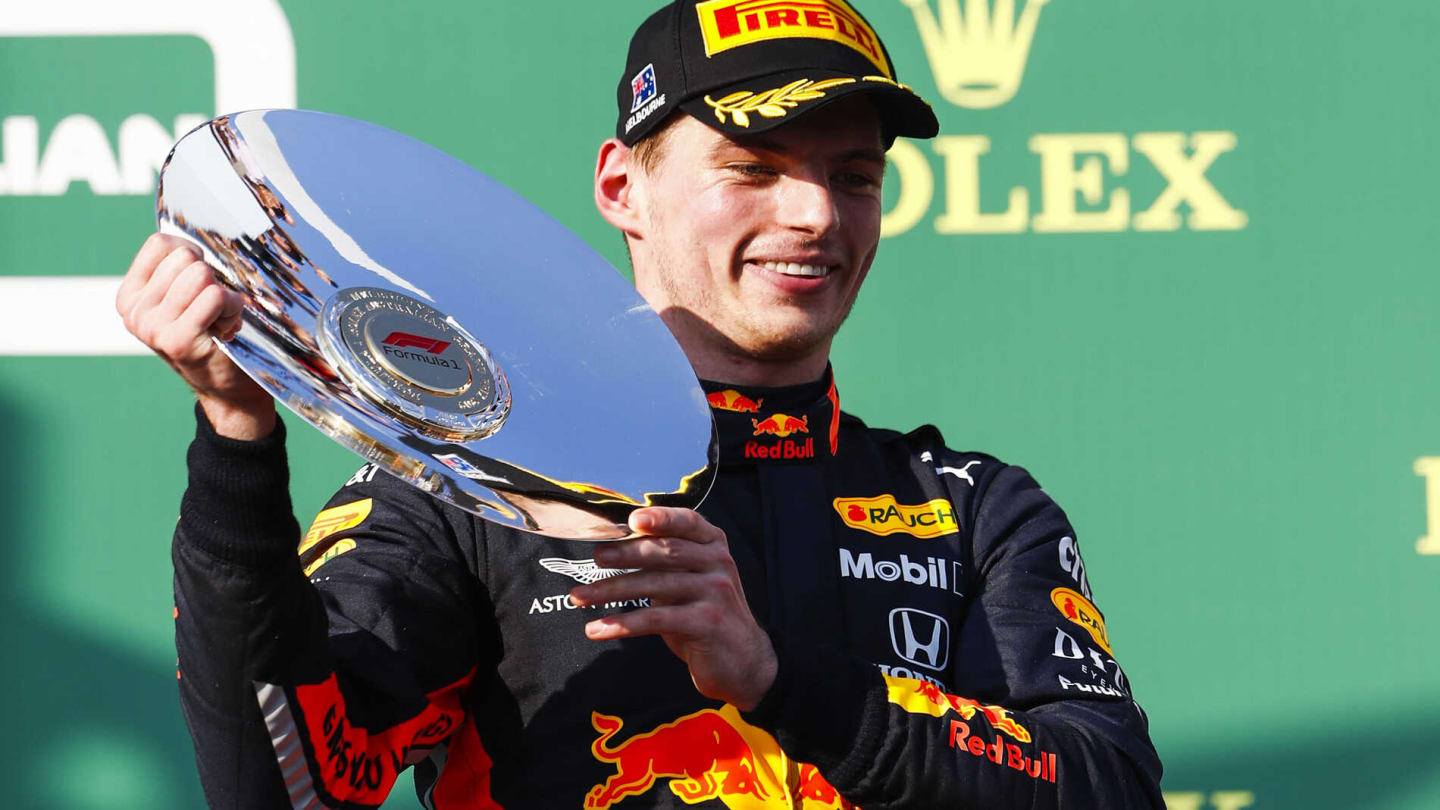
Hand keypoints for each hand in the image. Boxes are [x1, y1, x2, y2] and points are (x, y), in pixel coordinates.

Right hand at [116, 233, 274, 438]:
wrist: (228, 386)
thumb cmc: (212, 333)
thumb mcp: (186, 298)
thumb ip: (180, 266)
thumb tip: (193, 221)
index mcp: (130, 297)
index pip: (161, 244)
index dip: (193, 254)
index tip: (201, 282)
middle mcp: (134, 312)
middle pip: (185, 258)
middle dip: (211, 278)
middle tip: (213, 309)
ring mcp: (151, 327)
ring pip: (200, 275)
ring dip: (224, 295)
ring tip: (220, 319)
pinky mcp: (176, 340)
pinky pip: (213, 296)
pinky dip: (231, 307)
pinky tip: (227, 329)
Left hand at [571, 507, 777, 710]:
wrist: (743, 661)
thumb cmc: (705, 614)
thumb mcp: (691, 580)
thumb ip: (667, 561)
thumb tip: (615, 545)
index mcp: (713, 545)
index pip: (687, 521)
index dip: (660, 517)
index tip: (632, 519)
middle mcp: (718, 563)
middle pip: (666, 551)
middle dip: (626, 553)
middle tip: (596, 558)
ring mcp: (715, 592)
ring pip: (656, 585)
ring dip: (612, 590)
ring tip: (581, 597)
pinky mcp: (707, 623)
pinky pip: (657, 619)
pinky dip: (622, 624)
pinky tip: (598, 630)